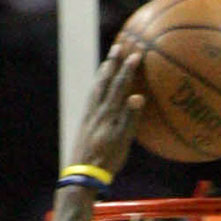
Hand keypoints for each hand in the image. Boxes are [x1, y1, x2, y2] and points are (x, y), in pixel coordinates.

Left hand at [68, 44, 144, 180]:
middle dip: (112, 63)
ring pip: (96, 88)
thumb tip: (138, 97)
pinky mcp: (84, 123)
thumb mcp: (122, 142)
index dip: (127, 69)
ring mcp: (88, 116)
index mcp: (108, 114)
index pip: (119, 86)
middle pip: (103, 81)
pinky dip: (97, 87)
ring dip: (102, 73)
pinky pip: (91, 98)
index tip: (135, 53)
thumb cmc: (107, 160)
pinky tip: (98, 89)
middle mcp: (96, 111)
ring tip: (107, 63)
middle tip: (117, 47)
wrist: (82, 174)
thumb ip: (130, 119)